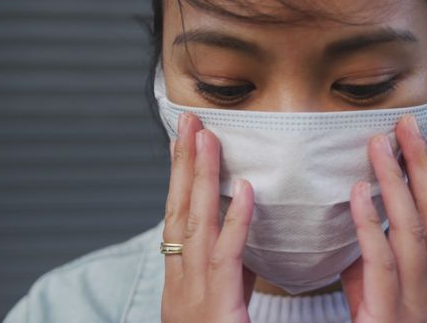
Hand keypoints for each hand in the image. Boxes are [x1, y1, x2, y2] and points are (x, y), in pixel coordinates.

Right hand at [161, 113, 255, 322]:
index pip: (180, 218)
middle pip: (179, 211)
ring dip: (200, 178)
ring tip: (206, 137)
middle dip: (183, 164)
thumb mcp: (217, 304)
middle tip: (189, 122)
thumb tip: (242, 235)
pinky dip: (235, 222)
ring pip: (195, 226)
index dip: (183, 177)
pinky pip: (226, 260)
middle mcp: (180, 283)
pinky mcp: (215, 310)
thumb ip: (228, 270)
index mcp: (182, 281)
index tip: (188, 141)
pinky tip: (246, 191)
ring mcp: (192, 296)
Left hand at [340, 114, 426, 322]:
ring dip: (396, 184)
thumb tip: (362, 217)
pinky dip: (372, 224)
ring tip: (379, 148)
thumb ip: (374, 258)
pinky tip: (360, 194)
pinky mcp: (388, 318)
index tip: (412, 138)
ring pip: (412, 232)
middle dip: (420, 167)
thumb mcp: (380, 294)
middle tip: (403, 127)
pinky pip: (382, 263)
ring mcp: (415, 305)